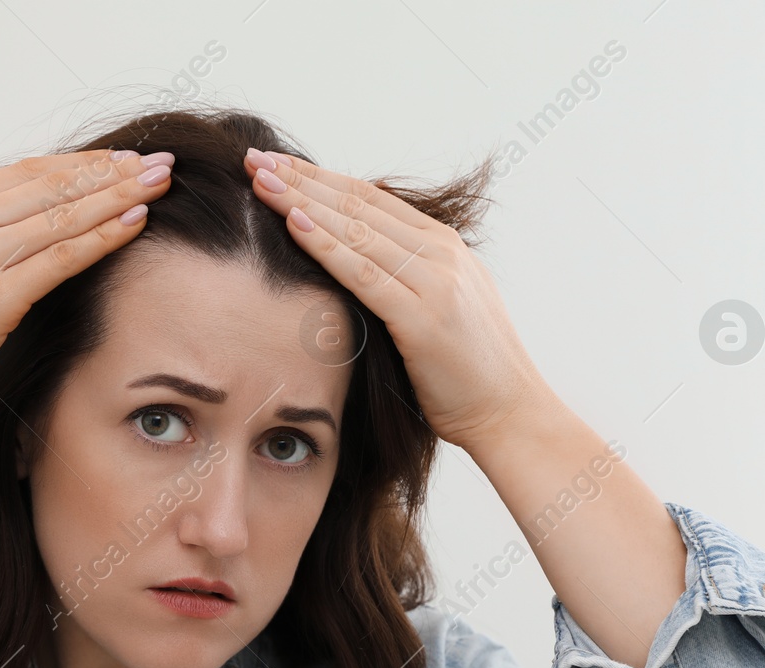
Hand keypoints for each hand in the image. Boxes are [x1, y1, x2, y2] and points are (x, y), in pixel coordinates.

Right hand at [0, 148, 175, 421]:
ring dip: (119, 194)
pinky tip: (136, 223)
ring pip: (64, 212)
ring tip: (160, 182)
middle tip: (155, 160)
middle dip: (110, 170)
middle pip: (52, 182)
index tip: (115, 160)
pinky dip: (104, 236)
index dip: (77, 163)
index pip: (25, 172)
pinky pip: (62, 257)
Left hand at [241, 147, 553, 451]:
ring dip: (302, 200)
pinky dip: (325, 245)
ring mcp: (434, 282)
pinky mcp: (423, 319)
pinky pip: (363, 273)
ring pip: (356, 229)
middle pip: (357, 204)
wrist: (509, 412)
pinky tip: (293, 223)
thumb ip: (408, 276)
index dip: (320, 177)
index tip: (277, 163)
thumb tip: (359, 258)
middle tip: (254, 157)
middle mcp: (440, 254)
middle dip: (301, 178)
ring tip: (260, 179)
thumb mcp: (441, 306)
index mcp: (444, 246)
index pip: (369, 198)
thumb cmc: (466, 371)